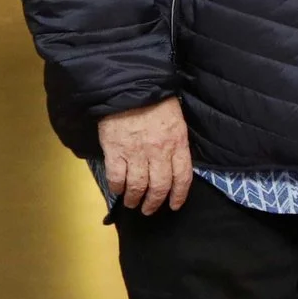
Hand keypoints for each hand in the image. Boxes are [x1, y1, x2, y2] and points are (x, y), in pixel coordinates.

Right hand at [99, 98, 191, 214]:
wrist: (131, 88)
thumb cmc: (158, 102)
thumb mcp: (178, 122)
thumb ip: (177, 143)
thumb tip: (175, 162)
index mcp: (178, 144)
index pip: (182, 177)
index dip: (179, 195)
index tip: (175, 205)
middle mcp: (159, 152)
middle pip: (159, 186)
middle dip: (154, 203)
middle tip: (149, 210)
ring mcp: (136, 153)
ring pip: (137, 186)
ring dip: (134, 198)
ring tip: (132, 203)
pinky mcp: (115, 151)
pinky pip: (117, 177)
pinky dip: (117, 187)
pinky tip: (118, 190)